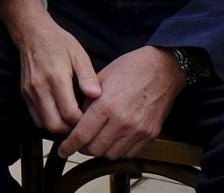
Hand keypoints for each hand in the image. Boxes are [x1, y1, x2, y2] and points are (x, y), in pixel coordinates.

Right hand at [0, 0, 100, 134]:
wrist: (32, 33)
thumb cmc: (59, 43)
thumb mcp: (79, 55)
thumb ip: (88, 77)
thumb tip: (96, 96)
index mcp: (56, 78)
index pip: (69, 114)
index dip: (82, 122)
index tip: (92, 119)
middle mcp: (40, 87)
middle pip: (54, 125)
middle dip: (70, 130)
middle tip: (82, 124)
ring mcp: (29, 92)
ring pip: (43, 124)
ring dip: (58, 127)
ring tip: (72, 120)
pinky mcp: (24, 93)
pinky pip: (36, 117)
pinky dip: (48, 120)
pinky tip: (59, 113)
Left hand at [59, 46, 184, 158]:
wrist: (161, 69)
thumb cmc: (128, 69)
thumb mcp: (100, 79)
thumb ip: (86, 101)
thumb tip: (75, 119)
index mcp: (106, 106)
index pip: (82, 135)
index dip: (69, 145)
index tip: (62, 150)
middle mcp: (123, 122)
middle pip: (96, 149)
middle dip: (83, 148)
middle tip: (79, 143)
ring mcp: (139, 130)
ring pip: (113, 154)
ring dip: (102, 151)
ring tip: (96, 141)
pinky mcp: (151, 134)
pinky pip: (130, 153)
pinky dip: (119, 150)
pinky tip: (114, 141)